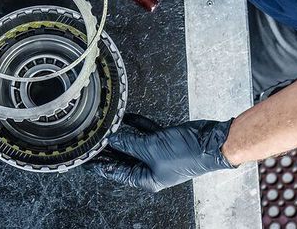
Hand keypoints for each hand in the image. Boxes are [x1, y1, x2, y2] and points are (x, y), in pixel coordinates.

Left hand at [87, 113, 234, 191]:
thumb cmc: (186, 154)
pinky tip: (124, 118)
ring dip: (121, 134)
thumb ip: (128, 143)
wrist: (211, 142)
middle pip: (123, 157)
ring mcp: (157, 153)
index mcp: (146, 178)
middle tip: (91, 140)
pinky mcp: (164, 140)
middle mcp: (151, 168)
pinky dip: (136, 125)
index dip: (100, 165)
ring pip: (133, 143)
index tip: (86, 160)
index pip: (116, 172)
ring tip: (103, 127)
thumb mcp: (150, 149)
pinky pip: (145, 132)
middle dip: (108, 148)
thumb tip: (111, 139)